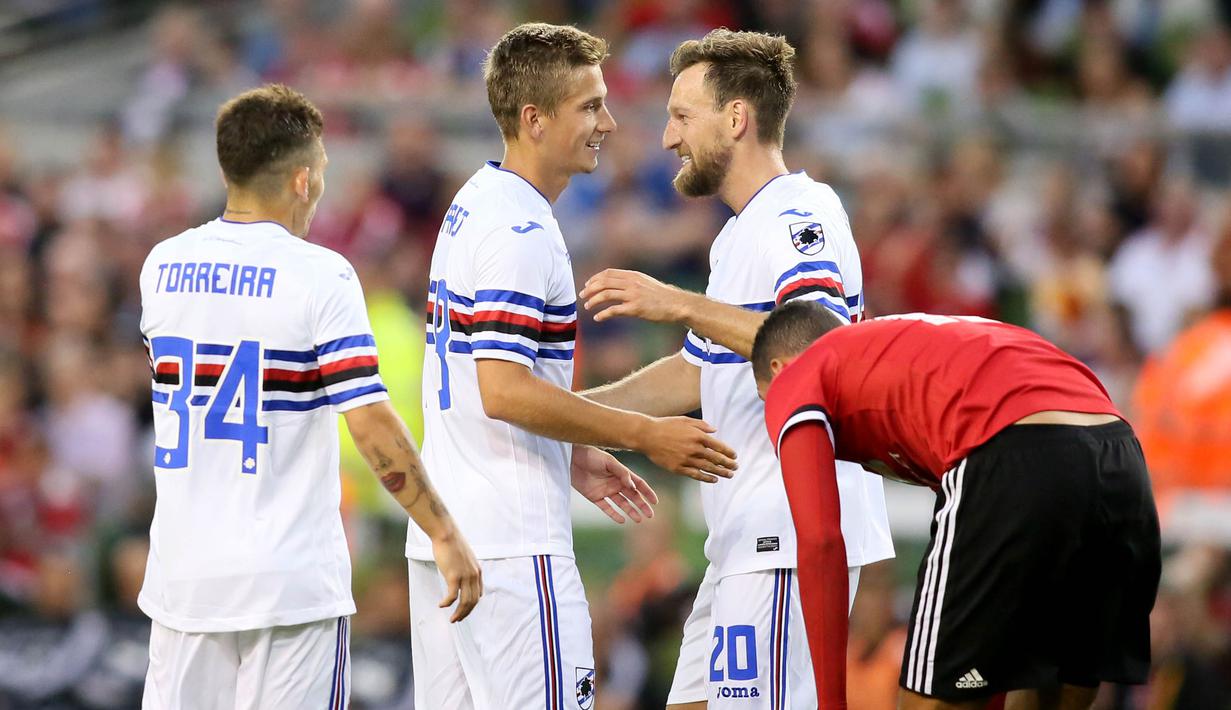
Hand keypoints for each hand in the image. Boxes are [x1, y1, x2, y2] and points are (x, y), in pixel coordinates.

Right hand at [431, 531, 482, 622]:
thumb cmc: (452, 544)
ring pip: (464, 602)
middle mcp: (474, 575)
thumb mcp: (464, 557)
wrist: (446, 534)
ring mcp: (465, 577)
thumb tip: (460, 574)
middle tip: (457, 619)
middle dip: (466, 613)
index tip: (465, 610)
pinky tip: (441, 605)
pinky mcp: (454, 576)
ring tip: (452, 619)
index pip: (478, 594)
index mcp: (477, 571)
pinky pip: (452, 596)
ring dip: (458, 613)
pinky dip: (447, 603)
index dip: (472, 605)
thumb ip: (465, 568)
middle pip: (473, 601)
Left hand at [571, 445, 658, 523]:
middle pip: (632, 496)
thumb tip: (633, 486)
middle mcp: (615, 483)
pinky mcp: (594, 496)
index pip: (638, 484)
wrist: (572, 458)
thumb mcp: (609, 462)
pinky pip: (606, 508)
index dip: (647, 492)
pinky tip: (622, 520)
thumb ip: (622, 473)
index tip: (655, 502)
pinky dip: (614, 514)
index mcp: (621, 473)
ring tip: (638, 520)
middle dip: (642, 505)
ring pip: (622, 503)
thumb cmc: (591, 456)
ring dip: (630, 511)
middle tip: (650, 515)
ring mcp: (605, 490)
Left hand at [580, 269, 694, 323]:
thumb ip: (632, 282)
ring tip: (588, 307)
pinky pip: (613, 310)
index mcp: (633, 275)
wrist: (677, 304)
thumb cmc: (662, 296)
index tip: (587, 285)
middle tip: (582, 296)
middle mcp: (632, 283)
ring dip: (593, 301)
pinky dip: (603, 314)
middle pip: (604, 282)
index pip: (608, 273)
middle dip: (590, 289)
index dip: (595, 278)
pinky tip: (598, 318)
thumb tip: (617, 285)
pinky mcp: (635, 309)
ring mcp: (633, 295)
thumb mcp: (646, 283)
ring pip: (606, 294)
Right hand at [636, 416, 736, 482]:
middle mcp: (694, 448)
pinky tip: (713, 479)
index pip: (718, 446)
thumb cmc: (666, 425)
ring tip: (729, 475)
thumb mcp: (685, 420)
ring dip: (721, 472)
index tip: (735, 456)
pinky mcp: (678, 468)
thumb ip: (702, 425)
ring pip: (708, 468)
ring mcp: (686, 459)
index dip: (728, 452)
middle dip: (728, 464)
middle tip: (736, 467)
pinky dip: (706, 478)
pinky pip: (695, 475)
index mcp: (697, 435)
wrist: (647, 435)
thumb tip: (715, 430)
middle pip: (716, 458)